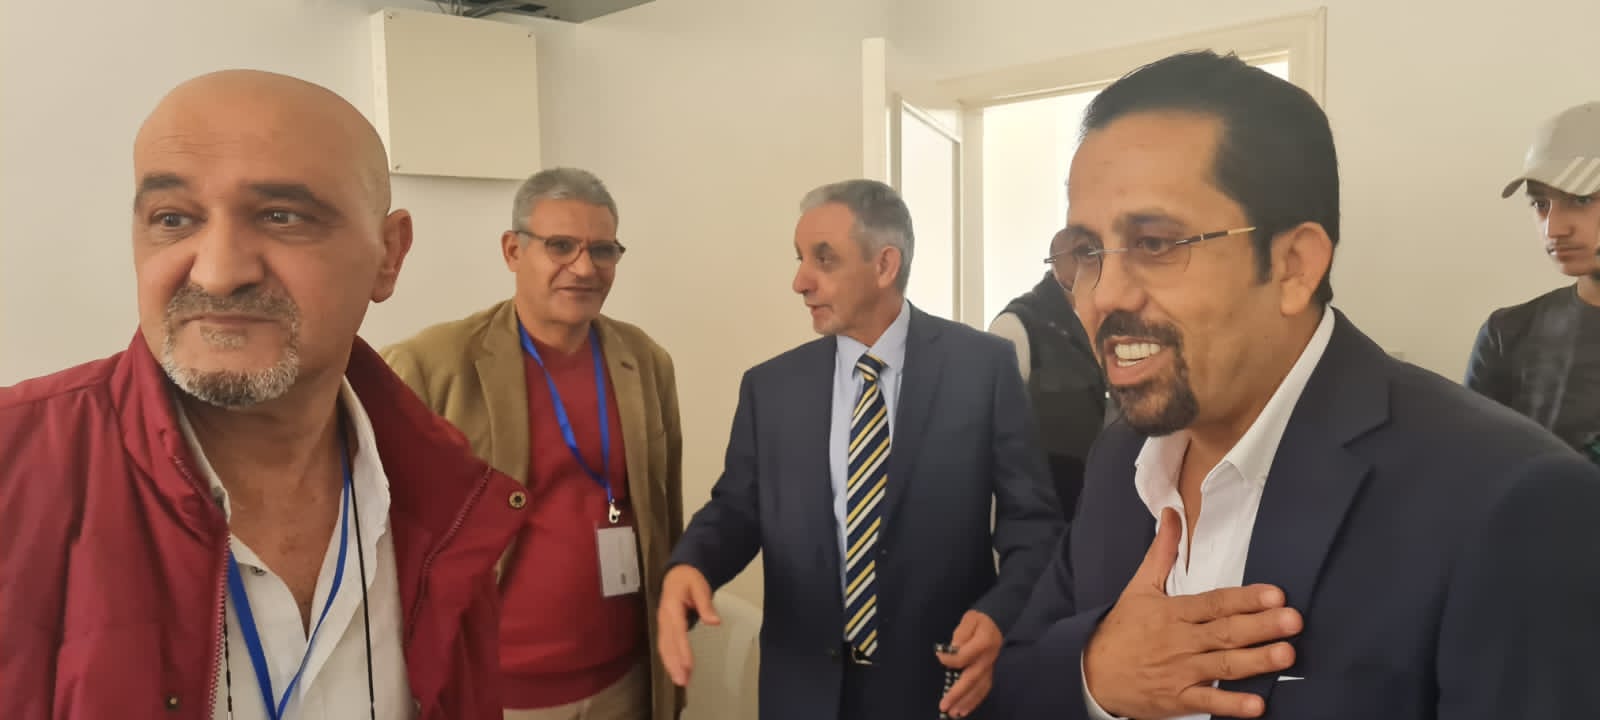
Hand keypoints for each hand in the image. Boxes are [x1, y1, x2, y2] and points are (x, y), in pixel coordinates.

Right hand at [656, 564, 719, 686]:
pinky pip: (665, 646)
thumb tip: (715, 622)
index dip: (682, 650)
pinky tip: (677, 670)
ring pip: (664, 647)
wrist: (677, 573)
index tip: (688, 665)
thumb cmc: (689, 579)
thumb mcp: (700, 586)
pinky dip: (670, 660)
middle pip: (667, 644)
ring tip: (680, 681)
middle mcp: (664, 617)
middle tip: (682, 681)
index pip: (678, 632)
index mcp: (672, 606)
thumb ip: (706, 605)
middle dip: (674, 664)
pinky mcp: (665, 628)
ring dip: (671, 665)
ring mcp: (663, 623)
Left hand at [937, 610, 1001, 717]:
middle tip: (944, 706)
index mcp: (984, 642)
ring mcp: (990, 667)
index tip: (939, 656)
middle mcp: (988, 658)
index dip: (950, 659)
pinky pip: (983, 689)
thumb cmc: (979, 620)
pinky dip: (974, 701)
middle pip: (972, 678)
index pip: (964, 656)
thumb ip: (961, 634)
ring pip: (979, 688)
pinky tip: (964, 709)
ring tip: (953, 713)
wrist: (997, 622)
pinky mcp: (989, 673)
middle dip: (957, 693)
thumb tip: (950, 651)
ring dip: (966, 702)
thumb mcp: (969, 619)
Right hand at [1083, 508, 1301, 718]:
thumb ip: (1163, 552)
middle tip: (1292, 620)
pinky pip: (1208, 702)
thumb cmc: (1122, 629)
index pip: (1214, 602)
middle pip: (1225, 632)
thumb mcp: (1139, 587)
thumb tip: (1172, 513)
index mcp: (1173, 612)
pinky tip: (1257, 705)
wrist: (1092, 673)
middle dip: (1260, 626)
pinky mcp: (1177, 699)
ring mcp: (1179, 671)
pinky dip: (1231, 705)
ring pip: (1223, 665)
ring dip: (1255, 661)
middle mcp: (1180, 640)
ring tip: (1286, 654)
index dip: (1245, 598)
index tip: (1275, 594)